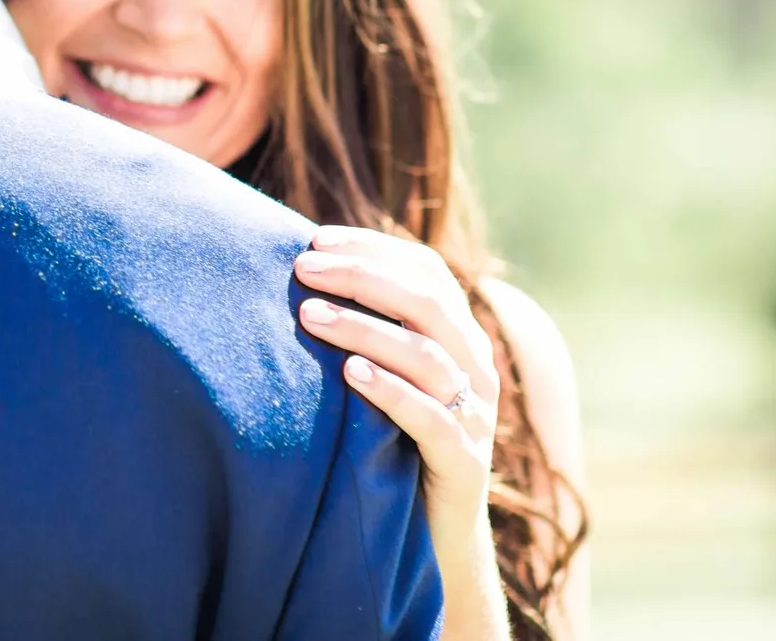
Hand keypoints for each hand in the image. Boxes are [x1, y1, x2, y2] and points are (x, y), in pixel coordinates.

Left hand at [294, 226, 507, 633]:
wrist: (434, 536)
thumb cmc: (392, 442)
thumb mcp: (383, 375)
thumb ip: (363, 328)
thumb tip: (300, 273)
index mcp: (459, 336)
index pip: (426, 271)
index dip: (373, 248)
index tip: (314, 239)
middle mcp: (474, 367)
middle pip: (425, 302)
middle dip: (360, 277)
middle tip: (301, 270)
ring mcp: (475, 415)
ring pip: (426, 355)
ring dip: (363, 328)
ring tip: (309, 316)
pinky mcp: (464, 462)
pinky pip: (432, 418)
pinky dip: (391, 390)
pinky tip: (350, 373)